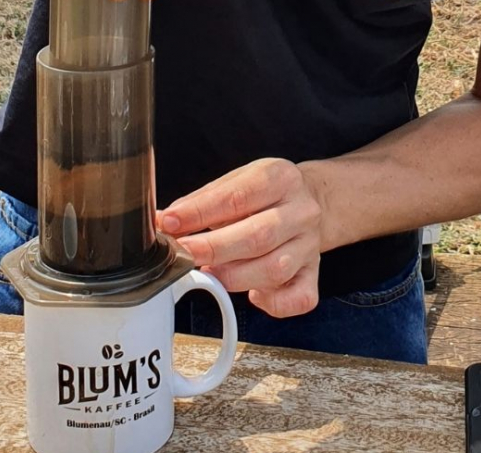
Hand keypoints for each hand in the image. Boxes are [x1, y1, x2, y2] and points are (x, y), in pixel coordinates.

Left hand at [161, 158, 326, 317]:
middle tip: (182, 254)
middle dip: (213, 248)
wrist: (310, 200)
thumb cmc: (265, 194)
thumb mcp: (237, 181)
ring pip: (274, 269)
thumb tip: (166, 221)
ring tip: (208, 272)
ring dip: (234, 276)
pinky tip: (254, 295)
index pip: (238, 197)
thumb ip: (203, 201)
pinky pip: (299, 299)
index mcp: (281, 178)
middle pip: (258, 236)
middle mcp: (301, 211)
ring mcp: (310, 244)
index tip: (170, 223)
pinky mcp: (314, 273)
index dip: (200, 213)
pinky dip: (273, 303)